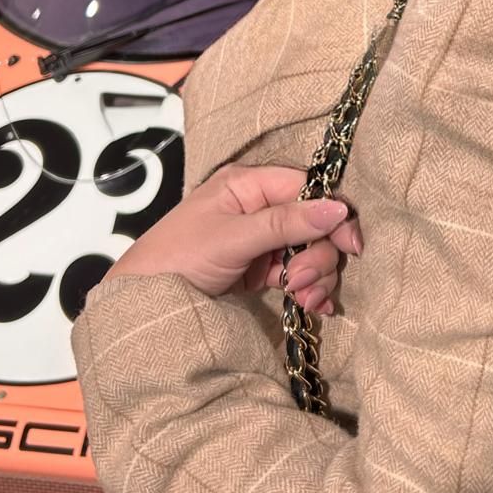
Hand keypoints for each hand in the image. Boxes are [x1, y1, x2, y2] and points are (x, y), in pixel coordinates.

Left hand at [105, 163, 361, 309]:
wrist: (142, 303)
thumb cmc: (177, 258)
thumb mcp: (232, 238)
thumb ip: (285, 223)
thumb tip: (338, 208)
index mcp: (248, 185)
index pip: (308, 189)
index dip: (332, 216)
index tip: (351, 247)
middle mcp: (258, 207)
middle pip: (314, 223)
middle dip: (318, 255)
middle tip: (303, 282)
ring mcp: (260, 239)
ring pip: (310, 250)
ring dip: (316, 276)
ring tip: (304, 300)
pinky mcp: (260, 268)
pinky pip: (299, 272)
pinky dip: (310, 288)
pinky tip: (313, 306)